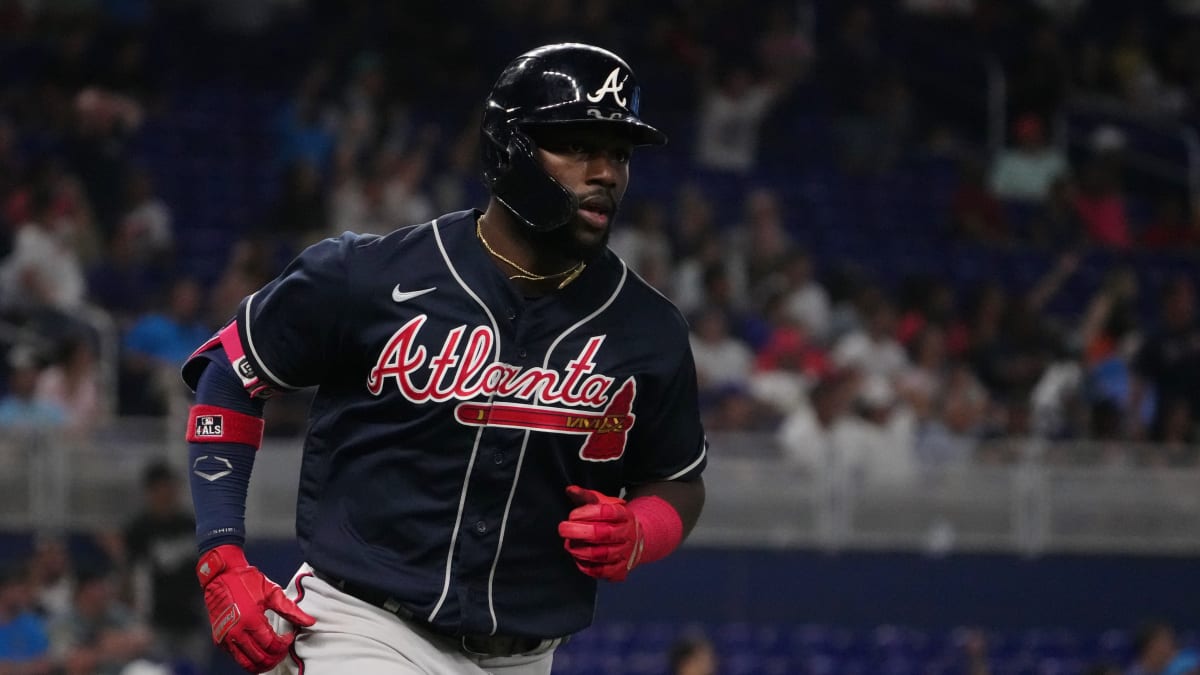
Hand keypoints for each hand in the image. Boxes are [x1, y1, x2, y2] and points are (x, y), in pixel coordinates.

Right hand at [196, 545, 314, 672]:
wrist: (221, 575)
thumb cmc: (245, 581)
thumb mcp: (272, 593)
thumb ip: (291, 610)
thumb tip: (309, 621)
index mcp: (251, 620)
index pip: (272, 645)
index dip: (284, 645)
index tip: (289, 638)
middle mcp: (236, 632)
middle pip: (260, 658)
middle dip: (275, 657)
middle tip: (283, 651)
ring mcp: (226, 637)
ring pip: (246, 663)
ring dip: (262, 664)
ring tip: (272, 657)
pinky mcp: (219, 639)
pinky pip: (235, 657)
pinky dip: (248, 659)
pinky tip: (257, 653)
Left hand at [557, 485, 643, 581]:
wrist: (634, 540)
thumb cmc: (612, 520)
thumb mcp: (602, 504)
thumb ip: (586, 497)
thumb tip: (570, 490)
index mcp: (624, 514)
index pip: (606, 512)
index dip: (585, 513)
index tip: (572, 514)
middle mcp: (628, 534)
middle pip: (602, 534)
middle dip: (578, 531)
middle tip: (562, 528)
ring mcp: (625, 553)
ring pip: (601, 555)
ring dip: (580, 550)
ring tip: (569, 544)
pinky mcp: (620, 570)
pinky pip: (601, 572)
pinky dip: (586, 567)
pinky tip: (578, 558)